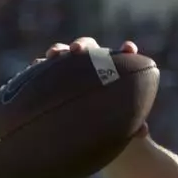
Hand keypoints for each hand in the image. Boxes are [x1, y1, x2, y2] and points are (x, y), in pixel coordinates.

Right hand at [37, 38, 153, 150]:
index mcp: (113, 70)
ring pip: (63, 54)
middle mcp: (90, 64)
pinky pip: (44, 69)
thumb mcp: (123, 125)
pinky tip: (34, 68)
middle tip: (77, 50)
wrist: (88, 130)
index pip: (122, 56)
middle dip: (82, 45)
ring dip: (58, 50)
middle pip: (88, 47)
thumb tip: (143, 132)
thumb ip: (134, 125)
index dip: (126, 51)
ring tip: (52, 55)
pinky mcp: (51, 78)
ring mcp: (69, 68)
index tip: (129, 50)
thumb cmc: (110, 123)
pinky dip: (40, 66)